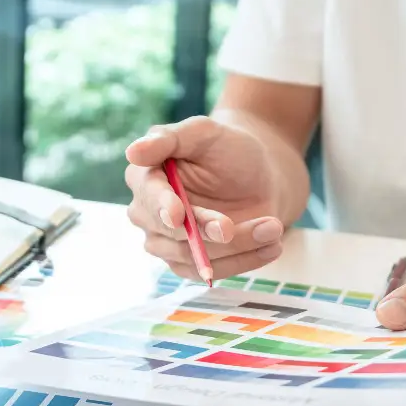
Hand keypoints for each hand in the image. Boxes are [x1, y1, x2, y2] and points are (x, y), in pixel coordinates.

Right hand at [125, 116, 285, 281]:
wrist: (259, 177)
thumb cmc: (229, 149)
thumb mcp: (205, 133)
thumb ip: (169, 138)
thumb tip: (132, 152)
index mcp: (144, 178)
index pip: (148, 196)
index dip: (161, 206)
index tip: (178, 215)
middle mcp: (147, 214)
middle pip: (170, 232)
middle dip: (207, 230)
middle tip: (249, 223)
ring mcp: (165, 242)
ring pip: (192, 256)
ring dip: (236, 246)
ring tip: (273, 228)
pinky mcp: (187, 263)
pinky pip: (208, 271)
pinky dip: (242, 261)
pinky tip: (271, 246)